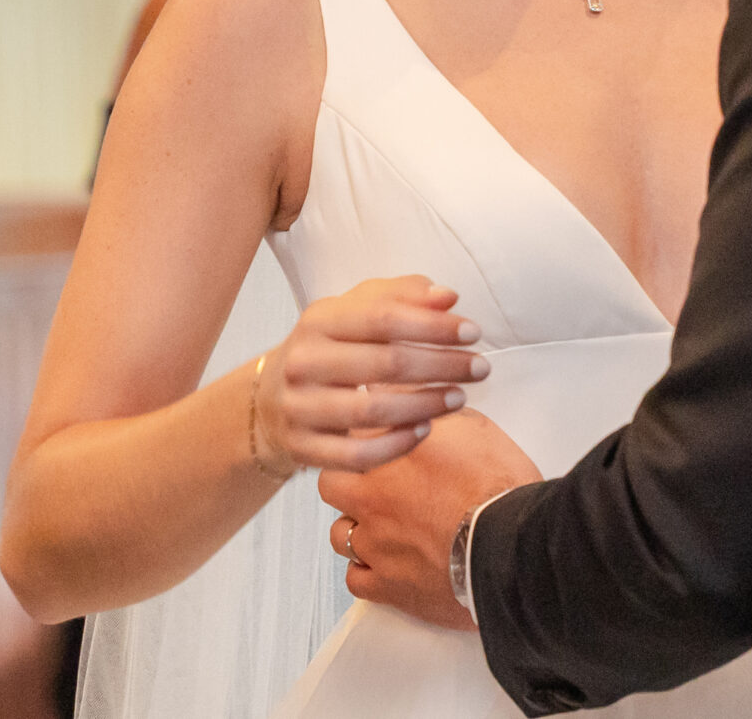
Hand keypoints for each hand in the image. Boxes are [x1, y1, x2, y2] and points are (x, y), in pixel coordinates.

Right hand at [258, 276, 487, 472]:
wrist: (270, 398)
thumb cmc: (333, 346)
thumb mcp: (358, 310)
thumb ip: (404, 295)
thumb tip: (448, 297)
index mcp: (319, 320)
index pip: (383, 318)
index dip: (433, 325)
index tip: (473, 331)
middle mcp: (304, 362)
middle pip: (384, 364)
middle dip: (442, 365)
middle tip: (480, 367)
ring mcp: (299, 408)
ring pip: (371, 413)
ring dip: (426, 405)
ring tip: (460, 397)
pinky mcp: (303, 448)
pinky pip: (356, 456)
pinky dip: (396, 445)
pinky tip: (426, 429)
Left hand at [319, 410, 542, 628]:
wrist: (513, 547)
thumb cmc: (499, 487)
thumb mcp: (470, 426)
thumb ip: (427, 408)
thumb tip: (399, 388)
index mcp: (389, 455)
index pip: (351, 435)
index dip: (364, 436)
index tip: (375, 438)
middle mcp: (372, 498)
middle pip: (332, 484)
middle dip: (348, 481)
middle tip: (375, 482)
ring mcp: (376, 544)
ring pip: (340, 534)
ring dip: (358, 526)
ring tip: (386, 525)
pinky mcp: (387, 585)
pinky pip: (356, 579)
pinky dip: (367, 569)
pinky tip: (388, 561)